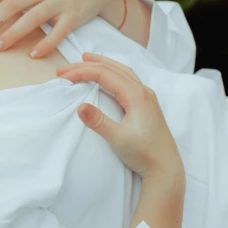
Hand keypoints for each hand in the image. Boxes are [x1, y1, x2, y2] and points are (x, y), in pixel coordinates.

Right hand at [56, 53, 183, 179]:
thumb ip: (98, 122)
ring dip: (102, 64)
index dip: (81, 73)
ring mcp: (146, 97)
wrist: (165, 168)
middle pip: (112, 69)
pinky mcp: (146, 104)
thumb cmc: (144, 154)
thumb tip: (80, 106)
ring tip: (85, 60)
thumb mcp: (118, 139)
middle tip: (64, 68)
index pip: (104, 74)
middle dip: (87, 65)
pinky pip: (127, 79)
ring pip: (122, 71)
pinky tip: (108, 76)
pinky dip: (112, 72)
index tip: (62, 78)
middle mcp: (143, 91)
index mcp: (136, 95)